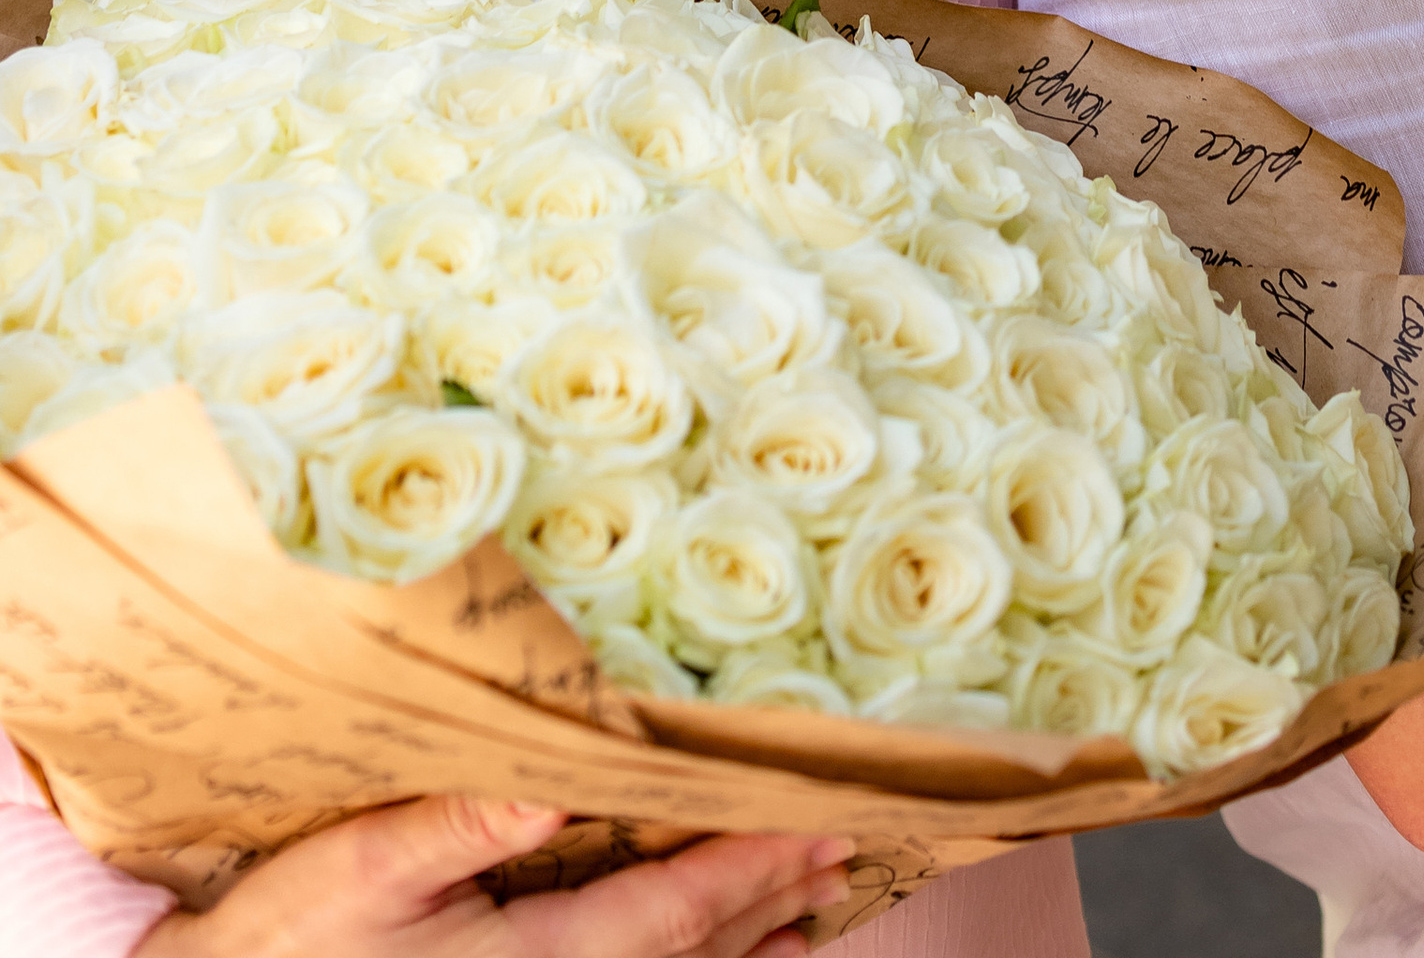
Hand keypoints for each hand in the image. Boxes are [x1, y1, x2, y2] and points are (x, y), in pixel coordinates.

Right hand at [138, 798, 852, 957]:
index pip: (668, 920)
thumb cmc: (278, 943)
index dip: (748, 869)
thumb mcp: (352, 869)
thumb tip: (555, 784)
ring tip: (812, 910)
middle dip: (768, 902)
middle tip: (843, 845)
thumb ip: (456, 823)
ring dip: (745, 952)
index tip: (817, 821)